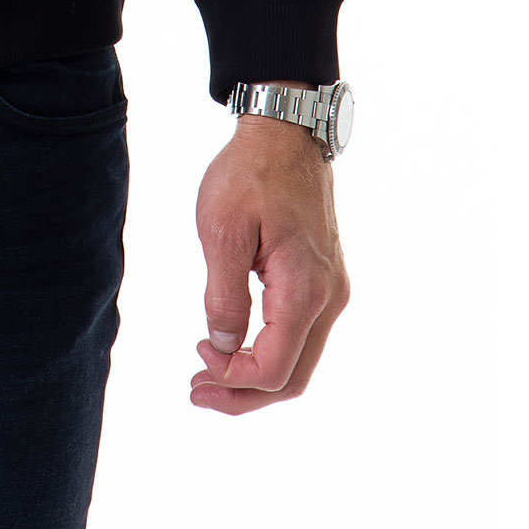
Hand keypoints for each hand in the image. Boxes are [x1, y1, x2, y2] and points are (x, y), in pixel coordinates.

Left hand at [190, 99, 349, 413]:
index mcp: (304, 289)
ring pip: (299, 360)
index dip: (233, 380)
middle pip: (292, 377)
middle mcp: (328, 298)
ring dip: (255, 376)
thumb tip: (223, 347)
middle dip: (244, 394)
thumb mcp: (221, 229)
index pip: (274, 368)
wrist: (285, 134)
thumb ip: (223, 294)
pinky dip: (269, 351)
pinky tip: (235, 345)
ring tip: (209, 372)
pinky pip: (300, 334)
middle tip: (197, 392)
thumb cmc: (250, 174)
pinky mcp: (323, 279)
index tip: (197, 363)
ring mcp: (331, 290)